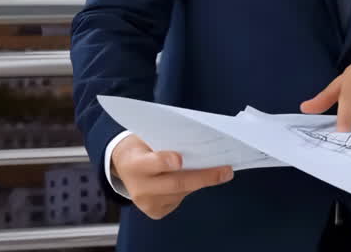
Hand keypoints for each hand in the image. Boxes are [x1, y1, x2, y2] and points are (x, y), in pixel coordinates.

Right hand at [111, 134, 232, 219]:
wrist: (124, 165)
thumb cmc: (143, 147)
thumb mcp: (148, 138)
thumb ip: (168, 142)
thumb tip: (200, 142)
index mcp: (134, 164)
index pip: (151, 163)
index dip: (165, 161)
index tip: (180, 159)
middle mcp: (139, 187)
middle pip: (175, 183)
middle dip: (204, 177)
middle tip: (226, 171)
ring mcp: (147, 203)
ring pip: (182, 192)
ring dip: (201, 181)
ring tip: (219, 171)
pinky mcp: (155, 212)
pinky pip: (180, 199)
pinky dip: (190, 189)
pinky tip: (195, 180)